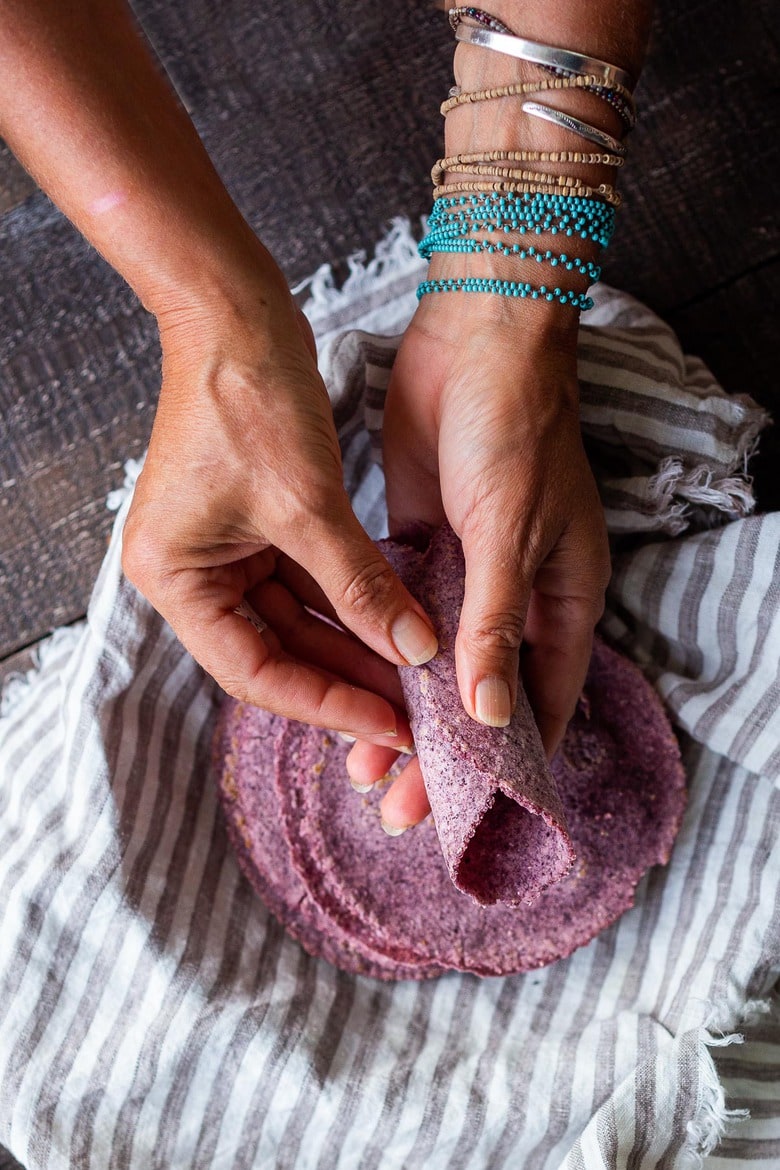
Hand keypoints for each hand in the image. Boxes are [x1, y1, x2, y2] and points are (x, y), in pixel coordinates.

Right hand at [122, 265, 437, 743]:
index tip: (386, 725)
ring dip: (354, 645)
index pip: (254, 671)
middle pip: (276, 652)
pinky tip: (397, 626)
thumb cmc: (248, 397)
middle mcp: (193, 573)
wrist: (236, 313)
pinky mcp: (255, 525)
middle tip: (410, 712)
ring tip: (413, 677)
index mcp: (177, 579)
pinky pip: (308, 582)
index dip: (325, 704)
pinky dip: (350, 603)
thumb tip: (412, 650)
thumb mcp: (309, 505)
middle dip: (345, 680)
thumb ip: (361, 586)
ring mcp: (223, 550)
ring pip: (298, 621)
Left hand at [346, 295, 610, 829]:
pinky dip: (379, 656)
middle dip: (437, 748)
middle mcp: (516, 597)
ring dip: (400, 708)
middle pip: (479, 696)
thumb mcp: (511, 535)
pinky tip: (346, 689)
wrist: (477, 341)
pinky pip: (400, 616)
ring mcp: (466, 572)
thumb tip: (488, 716)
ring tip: (359, 760)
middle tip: (391, 799)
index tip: (458, 809)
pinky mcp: (421, 544)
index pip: (538, 705)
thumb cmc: (516, 432)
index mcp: (560, 602)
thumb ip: (496, 625)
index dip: (502, 762)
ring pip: (434, 663)